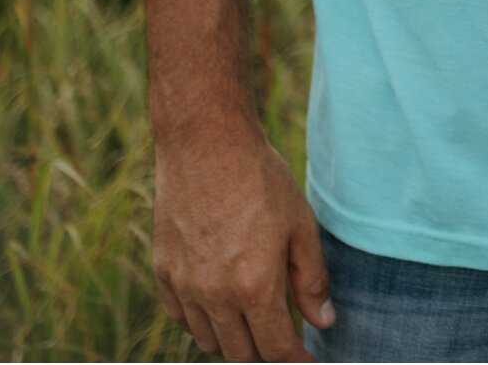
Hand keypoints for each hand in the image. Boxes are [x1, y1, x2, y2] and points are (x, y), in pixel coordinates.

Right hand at [152, 121, 333, 361]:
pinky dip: (202, 325)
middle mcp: (215, 296)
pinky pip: (182, 319)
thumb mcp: (300, 226)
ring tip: (254, 329)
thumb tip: (323, 322)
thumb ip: (311, 280)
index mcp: (255, 287)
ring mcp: (185, 286)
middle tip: (284, 346)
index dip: (295, 362)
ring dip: (234, 343)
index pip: (276, 349)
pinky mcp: (163, 272)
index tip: (307, 363)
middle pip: (241, 354)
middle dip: (266, 357)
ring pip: (209, 342)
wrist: (205, 145)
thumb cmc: (261, 180)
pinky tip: (220, 312)